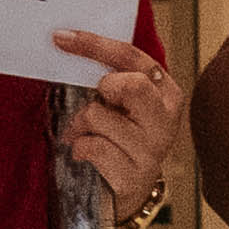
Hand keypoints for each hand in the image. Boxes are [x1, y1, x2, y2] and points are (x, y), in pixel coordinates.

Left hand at [51, 28, 179, 216]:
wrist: (127, 190)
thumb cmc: (120, 139)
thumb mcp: (122, 104)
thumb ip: (112, 77)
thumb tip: (66, 41)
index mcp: (166, 92)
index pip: (131, 57)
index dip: (94, 44)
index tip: (61, 37)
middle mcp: (166, 120)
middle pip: (131, 84)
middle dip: (104, 88)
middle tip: (97, 101)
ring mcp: (152, 150)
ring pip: (99, 116)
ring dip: (80, 125)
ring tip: (84, 135)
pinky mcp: (134, 176)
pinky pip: (92, 148)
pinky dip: (79, 148)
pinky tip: (85, 154)